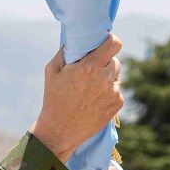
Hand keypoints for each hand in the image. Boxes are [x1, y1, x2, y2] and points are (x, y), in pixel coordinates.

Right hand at [31, 35, 124, 162]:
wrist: (60, 131)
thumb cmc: (53, 99)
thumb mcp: (52, 70)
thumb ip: (65, 51)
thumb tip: (76, 38)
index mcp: (89, 67)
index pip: (113, 44)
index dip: (110, 40)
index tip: (105, 43)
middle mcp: (104, 79)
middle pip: (115, 60)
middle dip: (105, 62)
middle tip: (93, 70)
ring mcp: (113, 93)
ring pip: (117, 76)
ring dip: (107, 78)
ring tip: (91, 88)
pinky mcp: (117, 104)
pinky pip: (117, 90)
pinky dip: (109, 92)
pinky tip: (94, 100)